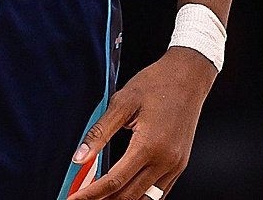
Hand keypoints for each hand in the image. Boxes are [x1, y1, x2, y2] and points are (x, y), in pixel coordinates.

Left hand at [71, 46, 217, 198]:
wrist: (188, 76)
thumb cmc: (156, 84)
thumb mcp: (122, 103)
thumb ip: (99, 133)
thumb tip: (79, 158)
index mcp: (149, 146)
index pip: (114, 182)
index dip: (91, 194)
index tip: (73, 198)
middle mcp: (165, 161)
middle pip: (129, 197)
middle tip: (82, 199)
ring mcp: (175, 165)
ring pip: (145, 199)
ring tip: (100, 198)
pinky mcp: (179, 165)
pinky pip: (158, 192)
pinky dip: (139, 196)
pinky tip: (124, 192)